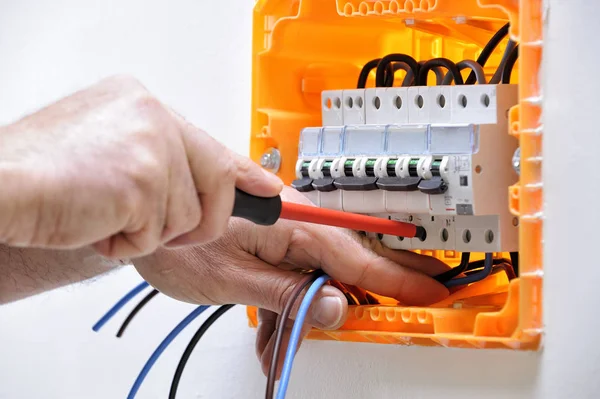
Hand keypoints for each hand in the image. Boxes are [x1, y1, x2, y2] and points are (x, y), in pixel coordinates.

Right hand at [0, 75, 281, 257]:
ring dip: (147, 231)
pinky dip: (127, 243)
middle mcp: (152, 115)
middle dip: (197, 220)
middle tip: (156, 225)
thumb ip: (160, 158)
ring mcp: (151, 146)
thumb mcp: (110, 149)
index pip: (210, 143)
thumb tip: (206, 181)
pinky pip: (161, 233)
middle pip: (216, 181)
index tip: (270, 190)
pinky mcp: (143, 181)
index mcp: (142, 103)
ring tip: (104, 214)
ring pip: (188, 216)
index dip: (243, 173)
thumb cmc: (43, 174)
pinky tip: (95, 223)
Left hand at [132, 187, 449, 376]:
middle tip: (411, 302)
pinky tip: (268, 339)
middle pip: (346, 262)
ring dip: (303, 316)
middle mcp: (292, 221)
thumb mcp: (234, 279)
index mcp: (290, 223)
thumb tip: (335, 306)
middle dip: (367, 293)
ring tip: (278, 353)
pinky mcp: (269, 240)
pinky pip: (292, 275)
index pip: (356, 256)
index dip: (397, 278)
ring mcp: (281, 230)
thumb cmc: (179, 243)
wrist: (148, 216)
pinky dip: (284, 308)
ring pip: (315, 276)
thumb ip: (288, 292)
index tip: (429, 291)